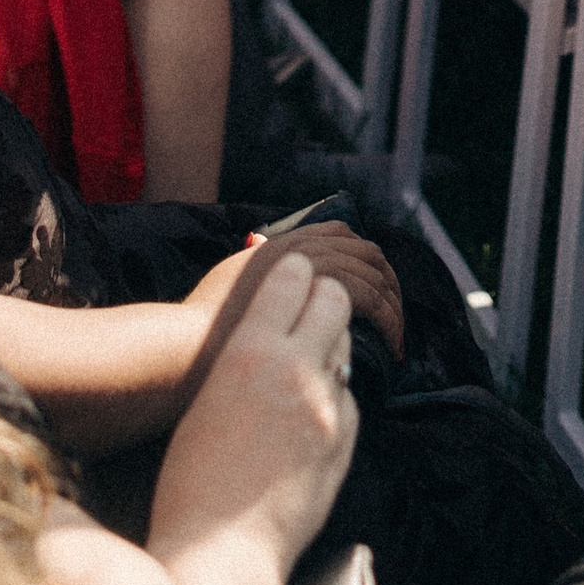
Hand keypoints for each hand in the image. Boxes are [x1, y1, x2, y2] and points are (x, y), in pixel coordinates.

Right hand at [151, 251, 357, 584]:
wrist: (220, 554)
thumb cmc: (189, 482)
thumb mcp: (204, 401)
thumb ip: (241, 357)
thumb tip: (263, 326)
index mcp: (249, 351)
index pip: (291, 277)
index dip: (293, 272)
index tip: (294, 273)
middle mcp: (296, 369)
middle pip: (333, 299)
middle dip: (324, 298)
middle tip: (312, 306)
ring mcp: (328, 407)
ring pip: (346, 347)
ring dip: (331, 345)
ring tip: (312, 356)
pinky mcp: (346, 441)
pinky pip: (349, 396)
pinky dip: (334, 395)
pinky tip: (313, 411)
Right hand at [191, 224, 404, 367]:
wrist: (186, 350)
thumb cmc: (201, 329)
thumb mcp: (231, 283)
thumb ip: (260, 274)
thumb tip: (272, 274)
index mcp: (284, 243)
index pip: (343, 234)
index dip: (368, 260)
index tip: (378, 288)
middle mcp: (301, 248)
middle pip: (366, 254)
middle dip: (389, 284)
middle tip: (396, 318)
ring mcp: (309, 269)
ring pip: (372, 278)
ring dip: (392, 309)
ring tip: (397, 341)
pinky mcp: (317, 296)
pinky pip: (369, 299)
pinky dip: (387, 320)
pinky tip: (391, 346)